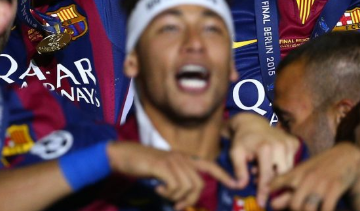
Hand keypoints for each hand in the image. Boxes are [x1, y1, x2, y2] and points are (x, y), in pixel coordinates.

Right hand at [107, 142, 240, 210]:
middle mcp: (181, 158)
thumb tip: (183, 199)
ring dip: (177, 197)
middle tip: (176, 205)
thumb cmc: (142, 164)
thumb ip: (176, 180)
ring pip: (188, 186)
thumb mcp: (163, 171)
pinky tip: (158, 189)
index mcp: (183, 158)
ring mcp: (172, 161)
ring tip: (164, 195)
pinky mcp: (162, 166)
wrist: (123, 155)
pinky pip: (175, 186)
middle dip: (190, 199)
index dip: (223, 175)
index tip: (236, 184)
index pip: (209, 164)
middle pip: (198, 183)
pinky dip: (168, 193)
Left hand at [227, 112, 300, 195]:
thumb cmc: (242, 139)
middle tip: (258, 179)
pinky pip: (292, 161)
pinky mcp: (293, 142)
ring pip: (288, 169)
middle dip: (271, 181)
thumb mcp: (235, 153)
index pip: (267, 176)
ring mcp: (289, 143)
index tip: (262, 203)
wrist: (251, 122)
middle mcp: (281, 146)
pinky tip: (271, 161)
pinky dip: (282, 165)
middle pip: (281, 175)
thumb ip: (239, 169)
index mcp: (266, 148)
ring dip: (276, 173)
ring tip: (261, 167)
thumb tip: (241, 185)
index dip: (264, 191)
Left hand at [271, 142, 359, 210]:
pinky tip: (326, 209)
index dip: (273, 198)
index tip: (273, 205)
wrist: (347, 154)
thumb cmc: (323, 165)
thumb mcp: (304, 170)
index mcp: (296, 173)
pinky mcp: (334, 187)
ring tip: (315, 208)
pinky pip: (326, 208)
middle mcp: (306, 178)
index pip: (276, 184)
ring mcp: (320, 183)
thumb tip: (273, 200)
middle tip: (300, 210)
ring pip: (307, 208)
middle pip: (294, 204)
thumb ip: (289, 184)